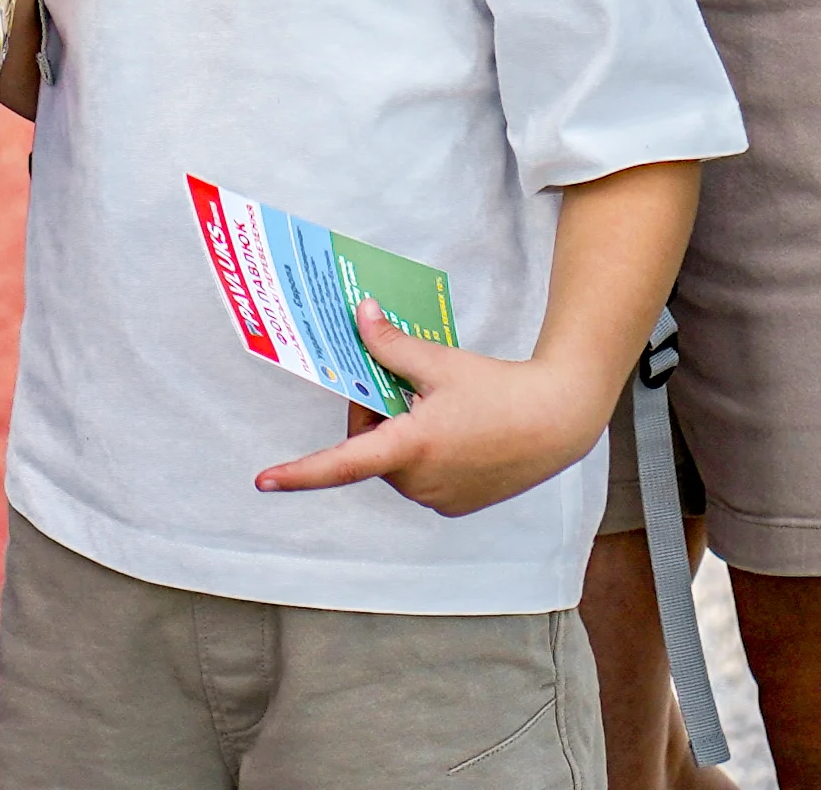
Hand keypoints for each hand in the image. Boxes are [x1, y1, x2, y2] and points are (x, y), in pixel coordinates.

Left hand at [248, 304, 619, 519]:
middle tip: (403, 379)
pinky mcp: (454, 504)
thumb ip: (391, 345)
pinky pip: (420, 476)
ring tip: (439, 403)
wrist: (556, 422)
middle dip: (376, 412)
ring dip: (400, 433)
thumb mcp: (439, 361)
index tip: (263, 480)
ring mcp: (436, 498)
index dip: (298, 473)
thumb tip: (359, 317)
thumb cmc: (498, 390)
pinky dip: (425, 452)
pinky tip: (457, 427)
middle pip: (371, 446)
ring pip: (396, 461)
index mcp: (408, 449)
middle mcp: (417, 483)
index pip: (340, 464)